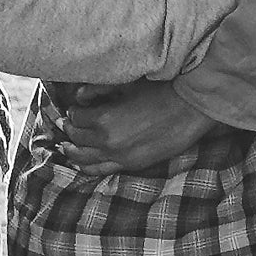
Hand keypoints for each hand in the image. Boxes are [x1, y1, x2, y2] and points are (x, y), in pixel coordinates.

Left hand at [61, 82, 217, 173]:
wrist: (189, 109)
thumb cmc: (160, 92)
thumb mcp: (125, 84)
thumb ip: (97, 89)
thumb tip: (78, 96)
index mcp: (103, 119)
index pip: (76, 117)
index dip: (73, 111)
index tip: (75, 107)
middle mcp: (107, 142)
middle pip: (77, 137)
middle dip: (70, 128)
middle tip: (66, 122)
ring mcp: (119, 156)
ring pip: (83, 158)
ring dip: (72, 150)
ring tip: (66, 144)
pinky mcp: (131, 164)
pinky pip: (100, 171)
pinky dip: (86, 166)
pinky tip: (81, 161)